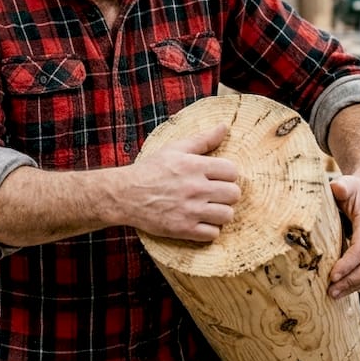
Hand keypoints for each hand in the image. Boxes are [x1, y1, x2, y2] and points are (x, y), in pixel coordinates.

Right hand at [125, 124, 240, 241]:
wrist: (125, 195)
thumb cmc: (150, 170)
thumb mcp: (175, 149)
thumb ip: (203, 140)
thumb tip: (225, 126)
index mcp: (195, 166)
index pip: (232, 171)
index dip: (227, 174)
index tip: (217, 177)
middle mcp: (195, 188)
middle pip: (234, 194)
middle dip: (227, 194)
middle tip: (215, 194)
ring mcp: (190, 210)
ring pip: (227, 215)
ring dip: (221, 212)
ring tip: (210, 209)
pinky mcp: (184, 229)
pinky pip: (213, 234)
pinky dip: (209, 229)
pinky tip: (200, 221)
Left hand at [327, 172, 359, 298]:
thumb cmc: (356, 189)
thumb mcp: (348, 183)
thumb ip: (342, 186)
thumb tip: (336, 188)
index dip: (348, 264)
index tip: (332, 275)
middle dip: (350, 281)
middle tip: (330, 291)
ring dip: (353, 286)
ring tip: (333, 294)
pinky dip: (356, 283)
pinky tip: (340, 288)